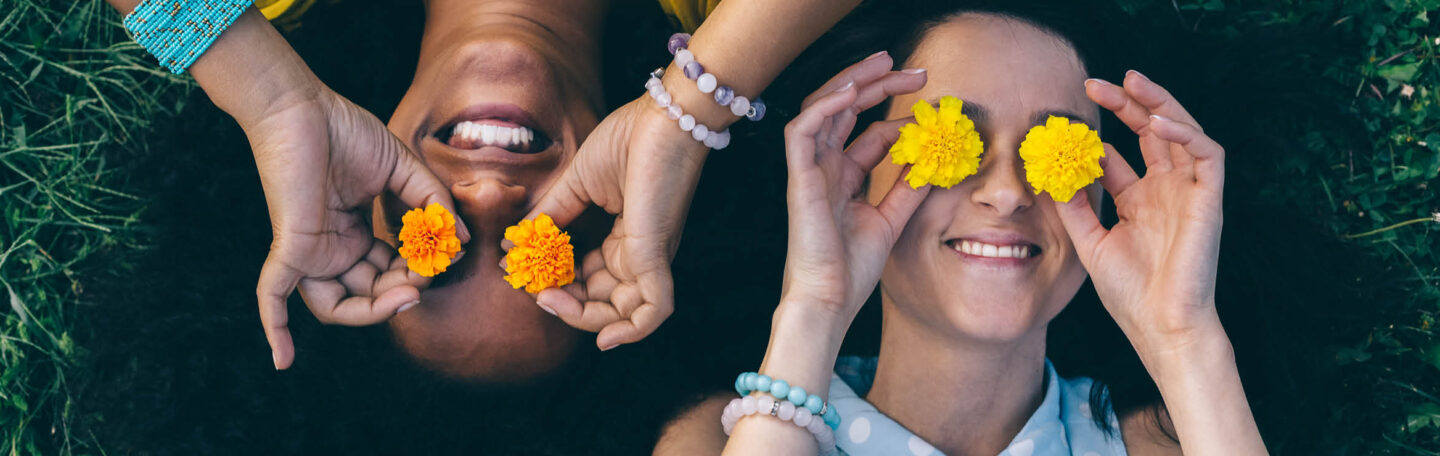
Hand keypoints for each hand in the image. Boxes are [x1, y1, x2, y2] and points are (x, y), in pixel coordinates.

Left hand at [245, 85, 468, 369]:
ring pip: (336, 305)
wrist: (301, 108)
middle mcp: (331, 247)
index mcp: (353, 232)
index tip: (446, 252)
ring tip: (409, 295)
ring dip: (375, 311)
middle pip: (369, 293)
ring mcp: (309, 250)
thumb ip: (430, 202)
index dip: (419, 270)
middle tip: (429, 275)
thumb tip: (458, 237)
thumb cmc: (344, 130)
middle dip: (404, 291)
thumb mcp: (401, 169)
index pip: (390, 270)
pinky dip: (275, 329)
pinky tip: (281, 361)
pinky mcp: (289, 247)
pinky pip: (274, 297)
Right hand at [516, 97, 706, 350]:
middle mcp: (641, 254)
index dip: (557, 284)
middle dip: (566, 306)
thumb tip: (515, 244)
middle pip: (603, 302)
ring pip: (623, 313)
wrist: (662, 118)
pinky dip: (631, 332)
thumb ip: (549, 216)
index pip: (590, 278)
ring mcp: (651, 257)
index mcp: (625, 239)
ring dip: (582, 317)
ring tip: (548, 299)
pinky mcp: (657, 255)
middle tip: (535, 293)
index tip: (523, 273)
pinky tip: (603, 339)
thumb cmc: (626, 142)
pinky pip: (654, 310)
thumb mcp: (576, 184)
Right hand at [778, 54, 928, 329]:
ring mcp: (809, 171)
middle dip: (878, 84)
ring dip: (851, 81)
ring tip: (883, 64)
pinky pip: (802, 130)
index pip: (870, 132)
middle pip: (846, 110)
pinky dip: (825, 107)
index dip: (900, 116)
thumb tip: (933, 160)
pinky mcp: (798, 178)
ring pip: (821, 108)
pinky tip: (852, 93)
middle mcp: (824, 168)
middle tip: (916, 70)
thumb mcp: (891, 220)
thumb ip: (907, 189)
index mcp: (842, 178)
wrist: (829, 301)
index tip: (935, 112)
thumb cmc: (852, 270)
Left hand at [1057, 70, 1224, 352]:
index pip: (1122, 152)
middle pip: (1151, 132)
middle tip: (1095, 83)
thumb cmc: (1130, 293)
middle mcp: (1166, 190)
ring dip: (1159, 103)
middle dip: (1127, 103)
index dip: (1099, 132)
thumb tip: (1047, 174)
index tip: (1069, 114)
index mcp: (1140, 199)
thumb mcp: (1090, 242)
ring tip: (1132, 82)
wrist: (1160, 326)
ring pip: (1182, 131)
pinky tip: (1157, 123)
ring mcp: (1189, 192)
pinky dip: (1186, 133)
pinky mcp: (1210, 199)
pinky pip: (1208, 154)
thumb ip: (1073, 207)